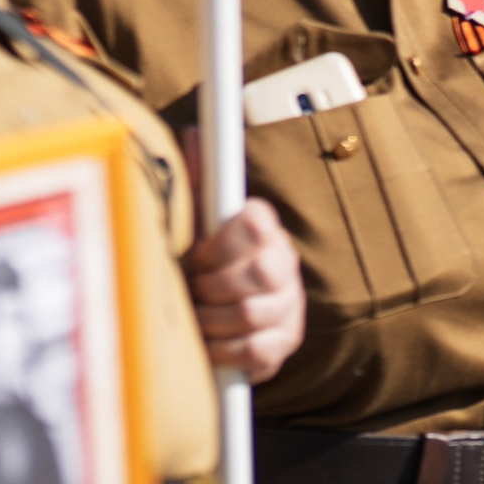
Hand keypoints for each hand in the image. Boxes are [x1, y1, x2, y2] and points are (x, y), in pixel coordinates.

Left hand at [183, 197, 303, 383]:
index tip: (196, 254)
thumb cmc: (202, 262)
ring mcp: (290, 304)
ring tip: (193, 317)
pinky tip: (207, 343)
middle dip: (215, 286)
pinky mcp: (285, 341)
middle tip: (193, 289)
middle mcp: (284, 262)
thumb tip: (195, 134)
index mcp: (264, 227)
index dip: (222, 243)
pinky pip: (255, 349)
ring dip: (212, 319)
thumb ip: (198, 182)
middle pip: (263, 272)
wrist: (219, 315)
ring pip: (254, 313)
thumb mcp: (197, 222)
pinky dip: (223, 349)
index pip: (258, 222)